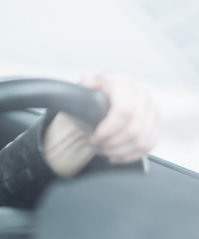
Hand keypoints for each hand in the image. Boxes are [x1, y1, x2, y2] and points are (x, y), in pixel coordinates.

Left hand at [44, 74, 159, 176]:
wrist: (97, 104)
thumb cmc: (88, 97)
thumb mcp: (82, 89)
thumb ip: (86, 83)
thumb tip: (91, 83)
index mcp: (124, 83)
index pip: (124, 112)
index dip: (109, 130)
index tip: (94, 137)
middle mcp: (142, 93)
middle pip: (134, 130)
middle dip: (112, 143)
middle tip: (96, 146)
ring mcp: (152, 108)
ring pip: (142, 141)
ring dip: (119, 151)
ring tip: (103, 150)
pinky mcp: (156, 123)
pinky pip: (148, 146)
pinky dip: (130, 155)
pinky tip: (115, 155)